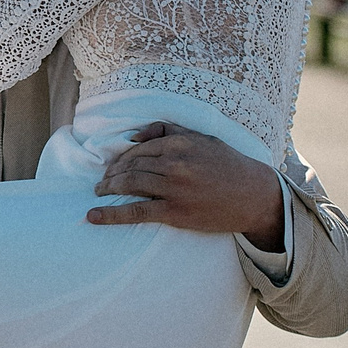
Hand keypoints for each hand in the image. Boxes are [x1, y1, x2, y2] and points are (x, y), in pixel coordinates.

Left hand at [87, 122, 285, 250]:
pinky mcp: (175, 212)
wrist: (254, 196)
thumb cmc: (228, 165)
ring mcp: (174, 188)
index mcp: (180, 143)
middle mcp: (175, 163)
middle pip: (130, 166)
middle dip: (111, 174)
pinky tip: (93, 216)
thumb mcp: (202, 138)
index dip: (121, 159)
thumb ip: (168, 131)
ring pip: (130, 184)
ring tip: (99, 192)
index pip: (138, 149)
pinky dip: (111, 214)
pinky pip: (136, 211)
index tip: (112, 166)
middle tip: (102, 182)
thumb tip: (133, 136)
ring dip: (108, 188)